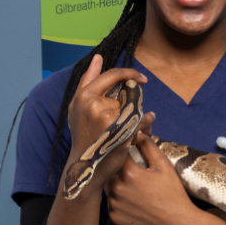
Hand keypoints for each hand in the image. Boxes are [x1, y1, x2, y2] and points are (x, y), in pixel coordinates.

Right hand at [63, 55, 153, 195]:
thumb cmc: (84, 135)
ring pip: (136, 107)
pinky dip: (146, 124)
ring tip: (134, 128)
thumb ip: (88, 80)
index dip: (130, 74)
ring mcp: (107, 117)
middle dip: (132, 105)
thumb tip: (98, 57)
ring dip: (140, 116)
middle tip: (129, 118)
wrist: (85, 167)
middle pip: (126, 94)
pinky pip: (142, 119)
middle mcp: (93, 104)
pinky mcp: (120, 130)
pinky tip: (142, 131)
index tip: (142, 80)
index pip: (112, 76)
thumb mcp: (78, 107)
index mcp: (83, 96)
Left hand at [105, 130, 199, 224]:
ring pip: (109, 186)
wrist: (177, 224)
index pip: (119, 153)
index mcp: (128, 173)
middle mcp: (117, 188)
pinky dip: (119, 200)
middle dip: (121, 169)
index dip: (125, 151)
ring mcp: (114, 205)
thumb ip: (148, 146)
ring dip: (118, 184)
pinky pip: (111, 203)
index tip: (132, 153)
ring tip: (135, 188)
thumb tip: (137, 133)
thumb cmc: (173, 194)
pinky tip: (133, 202)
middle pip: (111, 170)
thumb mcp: (164, 166)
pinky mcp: (114, 217)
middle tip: (136, 174)